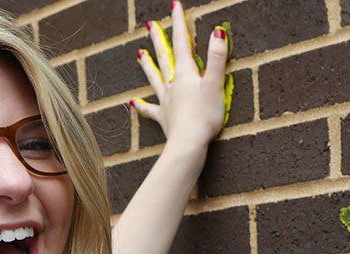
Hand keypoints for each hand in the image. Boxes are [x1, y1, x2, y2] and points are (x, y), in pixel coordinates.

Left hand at [131, 1, 233, 147]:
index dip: (179, 23)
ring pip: (155, 79)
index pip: (182, 43)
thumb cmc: (204, 116)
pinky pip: (150, 109)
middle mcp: (173, 84)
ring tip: (139, 54)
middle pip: (164, 57)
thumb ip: (217, 58)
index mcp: (185, 74)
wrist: (188, 144)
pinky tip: (133, 102)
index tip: (175, 5)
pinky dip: (141, 105)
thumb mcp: (215, 85)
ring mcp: (166, 101)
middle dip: (159, 40)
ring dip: (147, 66)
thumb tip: (217, 31)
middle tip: (149, 24)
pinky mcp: (164, 118)